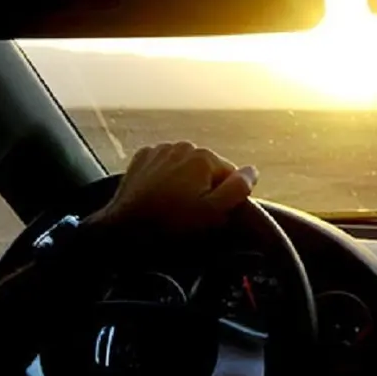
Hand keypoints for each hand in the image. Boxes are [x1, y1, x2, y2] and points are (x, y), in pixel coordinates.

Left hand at [86, 142, 257, 233]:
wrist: (124, 229)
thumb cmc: (171, 225)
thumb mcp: (213, 214)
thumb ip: (238, 189)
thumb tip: (252, 170)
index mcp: (204, 157)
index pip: (231, 177)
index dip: (225, 199)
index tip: (210, 216)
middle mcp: (183, 146)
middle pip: (207, 171)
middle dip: (204, 190)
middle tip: (191, 216)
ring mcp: (159, 150)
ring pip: (185, 168)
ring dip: (185, 184)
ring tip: (173, 208)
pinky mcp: (142, 159)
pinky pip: (164, 167)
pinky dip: (165, 180)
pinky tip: (159, 198)